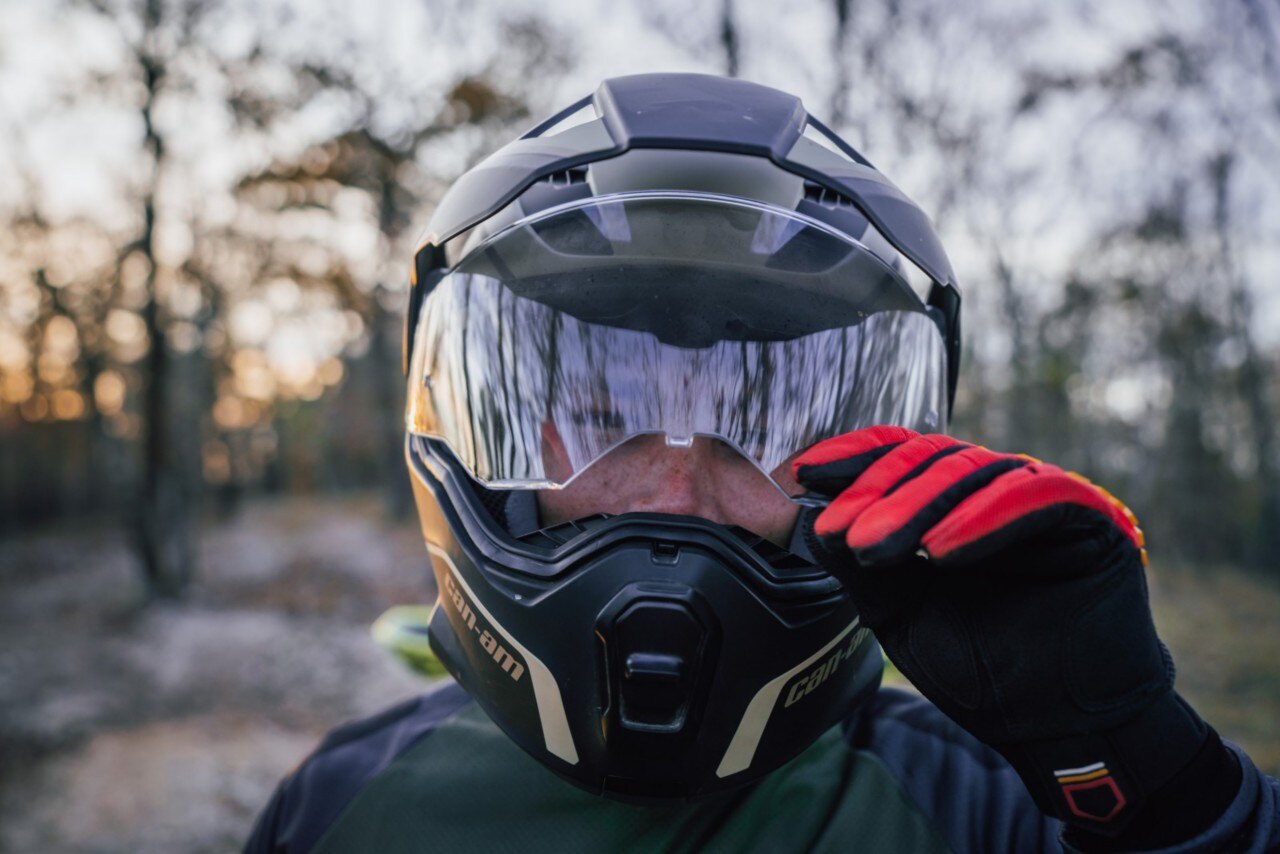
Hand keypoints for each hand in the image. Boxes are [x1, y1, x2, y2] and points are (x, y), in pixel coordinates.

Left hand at [793, 426, 1237, 842]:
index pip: (904, 457)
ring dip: (917, 506)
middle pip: (933, 460)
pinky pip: (1033, 497)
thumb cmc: (984, 674)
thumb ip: (862, 566)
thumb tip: (809, 520)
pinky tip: (941, 551)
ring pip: (974, 472)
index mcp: (958, 505)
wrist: (1058, 730)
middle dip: (878, 492)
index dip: (856, 458)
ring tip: (875, 546)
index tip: (806, 473)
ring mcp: (1047, 498)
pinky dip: (983, 518)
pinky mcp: (1093, 515)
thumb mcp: (900, 613)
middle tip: (840, 532)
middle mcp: (1001, 492)